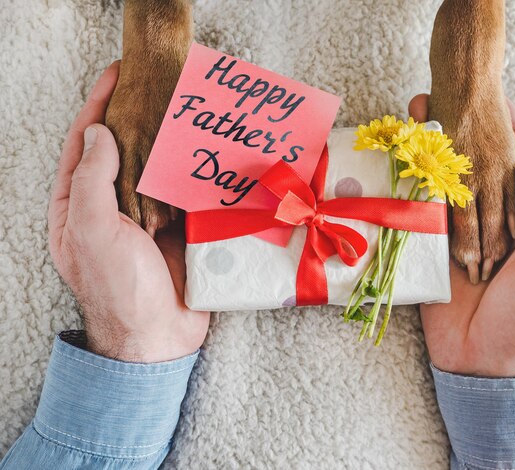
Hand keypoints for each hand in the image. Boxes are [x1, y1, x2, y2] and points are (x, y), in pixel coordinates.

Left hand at [48, 62, 210, 362]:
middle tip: (159, 86)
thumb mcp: (92, 231)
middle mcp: (112, 205)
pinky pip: (185, 191)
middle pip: (124, 150)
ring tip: (187, 112)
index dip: (99, 105)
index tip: (118, 73)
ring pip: (157, 168)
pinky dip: (194, 172)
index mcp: (78, 204)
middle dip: (139, 117)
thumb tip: (100, 132)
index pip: (84, 143)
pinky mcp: (179, 227)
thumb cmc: (117, 289)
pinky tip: (206, 153)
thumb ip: (92, 180)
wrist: (158, 337)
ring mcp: (147, 216)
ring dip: (171, 142)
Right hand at [410, 94, 514, 376]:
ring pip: (450, 184)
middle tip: (444, 101)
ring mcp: (465, 236)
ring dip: (434, 151)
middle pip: (484, 167)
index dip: (514, 131)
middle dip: (465, 133)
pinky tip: (399, 161)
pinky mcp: (435, 252)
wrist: (490, 371)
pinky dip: (411, 186)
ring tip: (417, 120)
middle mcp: (501, 223)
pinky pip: (423, 213)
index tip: (497, 101)